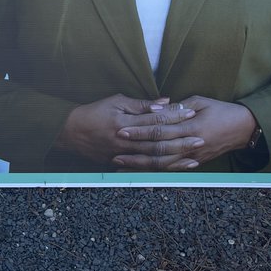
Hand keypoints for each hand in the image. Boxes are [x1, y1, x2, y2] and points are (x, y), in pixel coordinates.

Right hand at [56, 95, 204, 169]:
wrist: (69, 132)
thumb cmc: (93, 112)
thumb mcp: (115, 101)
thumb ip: (140, 104)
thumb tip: (164, 102)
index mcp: (124, 122)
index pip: (154, 119)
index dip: (173, 116)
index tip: (190, 112)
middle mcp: (125, 141)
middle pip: (157, 141)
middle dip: (180, 140)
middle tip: (201, 139)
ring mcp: (123, 155)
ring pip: (153, 159)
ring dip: (175, 159)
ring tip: (195, 158)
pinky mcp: (121, 164)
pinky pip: (145, 169)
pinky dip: (162, 169)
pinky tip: (175, 169)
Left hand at [113, 95, 256, 170]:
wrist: (244, 128)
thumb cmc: (221, 110)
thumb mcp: (200, 101)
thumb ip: (177, 108)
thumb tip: (156, 109)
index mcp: (191, 127)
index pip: (160, 130)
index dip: (140, 131)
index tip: (122, 130)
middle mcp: (191, 145)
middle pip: (159, 150)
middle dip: (136, 151)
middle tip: (115, 151)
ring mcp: (194, 157)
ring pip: (164, 164)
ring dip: (142, 165)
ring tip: (123, 164)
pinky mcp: (196, 163)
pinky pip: (173, 169)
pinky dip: (156, 171)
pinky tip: (142, 171)